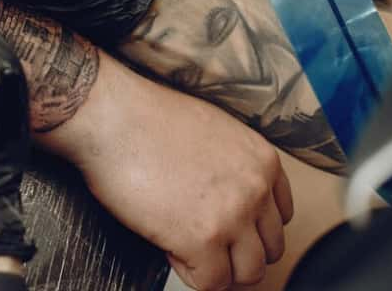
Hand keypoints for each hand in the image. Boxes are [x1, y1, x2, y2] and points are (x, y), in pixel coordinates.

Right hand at [66, 62, 293, 290]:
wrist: (112, 117)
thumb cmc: (144, 118)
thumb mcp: (211, 131)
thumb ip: (231, 166)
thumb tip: (222, 196)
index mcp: (261, 160)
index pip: (280, 217)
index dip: (248, 227)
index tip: (225, 228)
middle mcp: (256, 189)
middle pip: (269, 248)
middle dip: (236, 251)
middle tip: (203, 244)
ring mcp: (232, 216)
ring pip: (248, 272)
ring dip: (217, 268)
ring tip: (184, 248)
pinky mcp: (202, 240)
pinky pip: (211, 282)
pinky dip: (188, 273)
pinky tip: (168, 248)